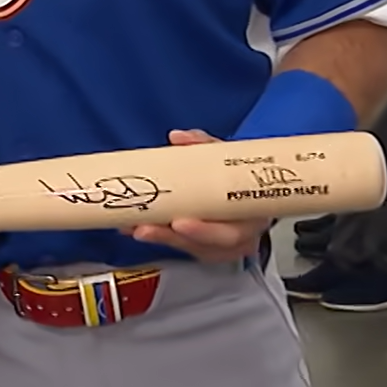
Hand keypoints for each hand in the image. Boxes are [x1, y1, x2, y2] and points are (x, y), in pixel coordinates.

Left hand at [123, 129, 271, 263]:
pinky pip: (182, 246)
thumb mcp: (225, 156)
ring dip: (160, 238)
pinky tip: (136, 227)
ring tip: (133, 225)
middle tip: (144, 228)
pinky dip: (159, 236)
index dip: (204, 231)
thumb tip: (178, 137)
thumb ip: (204, 145)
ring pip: (190, 248)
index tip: (178, 222)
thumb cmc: (238, 175)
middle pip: (206, 246)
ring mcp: (223, 246)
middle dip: (172, 237)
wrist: (248, 188)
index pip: (232, 232)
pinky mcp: (206, 247)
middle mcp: (241, 237)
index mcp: (254, 216)